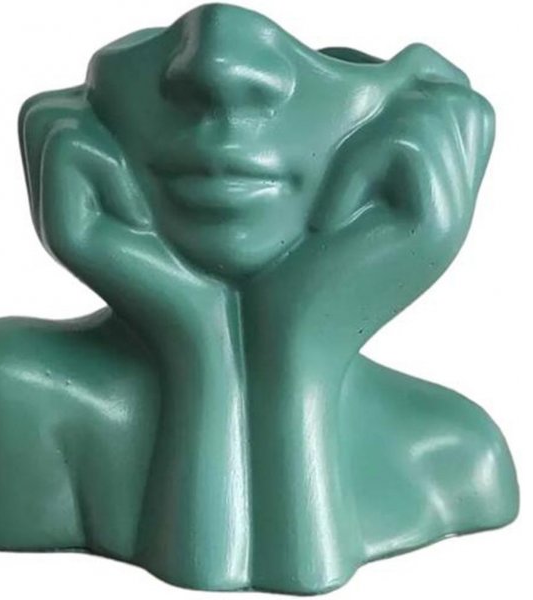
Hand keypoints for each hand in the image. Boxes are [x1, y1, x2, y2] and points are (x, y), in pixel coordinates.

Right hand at [20, 88, 229, 346]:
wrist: (205, 321)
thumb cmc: (202, 255)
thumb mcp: (177, 190)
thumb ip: (144, 145)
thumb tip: (134, 92)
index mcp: (77, 194)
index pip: (61, 111)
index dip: (107, 118)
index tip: (154, 176)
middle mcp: (54, 204)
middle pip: (44, 111)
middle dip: (102, 126)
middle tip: (144, 184)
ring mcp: (51, 219)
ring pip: (54, 119)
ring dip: (112, 148)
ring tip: (144, 205)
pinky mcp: (62, 233)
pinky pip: (73, 147)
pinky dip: (115, 169)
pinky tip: (142, 220)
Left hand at [244, 76, 493, 359]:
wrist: (285, 348)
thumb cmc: (285, 281)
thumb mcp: (323, 211)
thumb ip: (356, 165)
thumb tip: (359, 104)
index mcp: (430, 204)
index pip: (460, 114)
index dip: (407, 101)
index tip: (343, 144)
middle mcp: (453, 211)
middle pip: (463, 104)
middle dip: (394, 112)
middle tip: (337, 169)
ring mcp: (449, 221)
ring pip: (439, 114)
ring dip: (368, 141)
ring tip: (329, 202)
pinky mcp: (429, 231)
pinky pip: (406, 145)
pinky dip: (356, 167)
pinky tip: (326, 219)